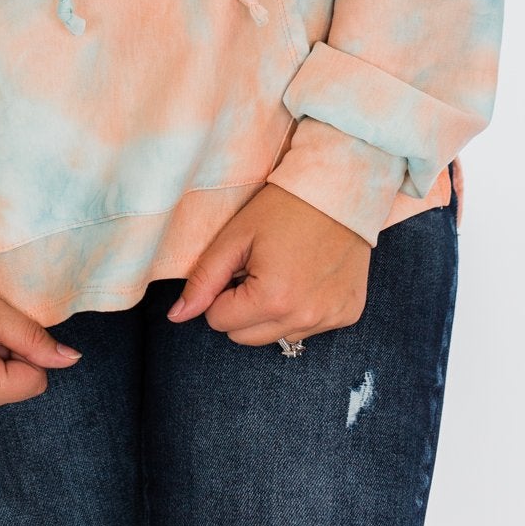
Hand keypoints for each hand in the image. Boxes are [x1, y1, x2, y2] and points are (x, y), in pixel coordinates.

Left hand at [166, 182, 370, 344]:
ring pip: (278, 336)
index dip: (221, 292)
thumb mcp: (236, 236)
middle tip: (258, 268)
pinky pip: (311, 327)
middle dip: (242, 308)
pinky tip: (309, 275)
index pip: (219, 321)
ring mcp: (330, 318)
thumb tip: (176, 316)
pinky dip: (303, 308)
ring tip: (285, 270)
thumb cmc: (283, 206)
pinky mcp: (348, 313)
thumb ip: (204, 279)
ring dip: (273, 311)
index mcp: (272, 299)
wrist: (340, 188)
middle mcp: (304, 318)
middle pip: (246, 337)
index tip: (237, 265)